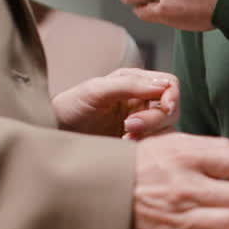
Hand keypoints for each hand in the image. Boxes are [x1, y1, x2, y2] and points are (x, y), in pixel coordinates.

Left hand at [53, 68, 179, 137]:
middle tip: (130, 127)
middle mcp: (142, 100)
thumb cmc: (70, 108)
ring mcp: (143, 122)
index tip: (163, 108)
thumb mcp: (95, 91)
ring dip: (150, 135)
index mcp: (134, 81)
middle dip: (155, 119)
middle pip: (172, 108)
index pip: (169, 84)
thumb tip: (163, 85)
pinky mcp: (141, 142)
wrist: (56, 135)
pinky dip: (147, 147)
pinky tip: (128, 147)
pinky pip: (159, 145)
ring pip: (168, 128)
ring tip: (126, 139)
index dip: (171, 96)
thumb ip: (129, 85)